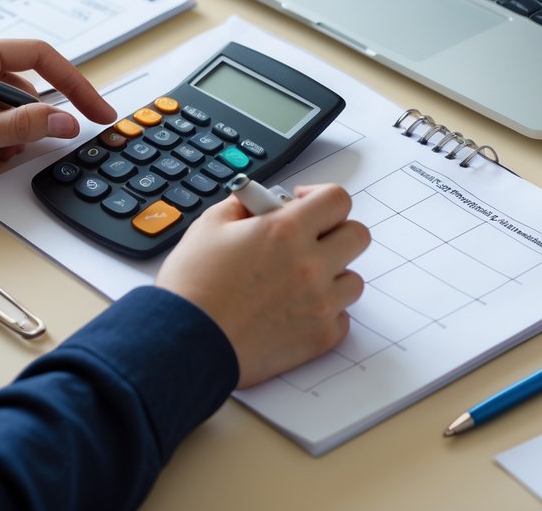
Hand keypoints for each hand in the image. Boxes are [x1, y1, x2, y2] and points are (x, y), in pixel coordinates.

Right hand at [156, 184, 369, 388]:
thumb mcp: (209, 226)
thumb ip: (243, 205)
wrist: (183, 344)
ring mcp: (320, 304)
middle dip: (334, 233)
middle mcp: (311, 265)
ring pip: (353, 279)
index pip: (337, 199)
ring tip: (300, 280)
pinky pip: (342, 318)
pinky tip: (297, 310)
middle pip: (357, 236)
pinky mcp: (319, 338)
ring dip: (333, 275)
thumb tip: (260, 201)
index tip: (303, 205)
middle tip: (308, 241)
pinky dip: (325, 312)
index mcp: (286, 231)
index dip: (321, 197)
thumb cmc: (192, 288)